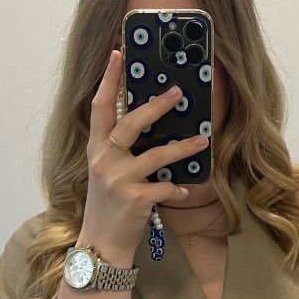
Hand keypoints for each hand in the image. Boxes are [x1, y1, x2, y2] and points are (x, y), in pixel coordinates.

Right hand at [83, 48, 209, 259]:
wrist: (101, 242)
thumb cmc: (107, 204)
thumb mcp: (105, 171)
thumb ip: (118, 148)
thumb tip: (148, 122)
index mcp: (96, 148)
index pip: (100, 107)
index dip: (108, 80)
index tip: (118, 55)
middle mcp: (104, 160)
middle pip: (131, 123)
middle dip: (156, 105)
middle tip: (178, 92)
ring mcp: (119, 180)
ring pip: (156, 155)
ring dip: (183, 147)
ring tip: (202, 139)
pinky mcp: (135, 199)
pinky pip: (165, 188)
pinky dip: (177, 189)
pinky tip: (184, 191)